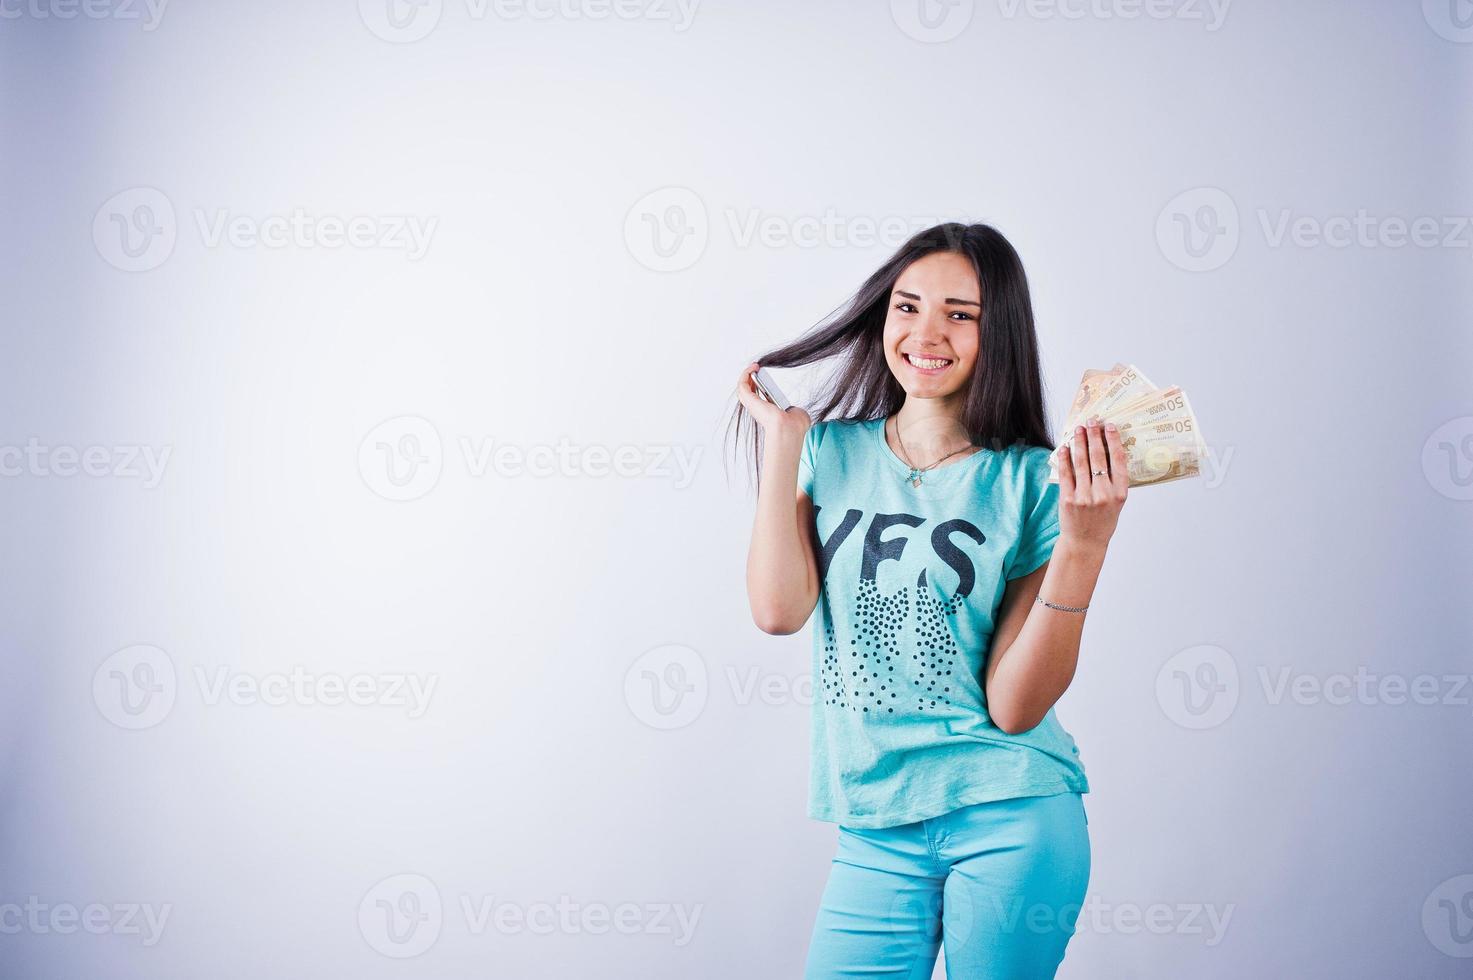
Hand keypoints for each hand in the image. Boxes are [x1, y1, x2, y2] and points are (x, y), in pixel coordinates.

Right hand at [735, 361, 810, 441]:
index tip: (765, 379)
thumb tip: (794, 409)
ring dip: (746, 375)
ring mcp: (752, 405)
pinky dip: (745, 374)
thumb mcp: (796, 414)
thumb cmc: (794, 426)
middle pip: (749, 393)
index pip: (759, 400)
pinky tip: (753, 368)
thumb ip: (794, 411)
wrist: (790, 429)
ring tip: (754, 366)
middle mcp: (758, 410)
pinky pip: (742, 385)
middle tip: (757, 369)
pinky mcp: (749, 400)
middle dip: (751, 379)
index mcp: (768, 414)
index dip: (760, 387)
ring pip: (743, 388)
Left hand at [1055, 419, 1127, 551]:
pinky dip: (1065, 459)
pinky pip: (1066, 474)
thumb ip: (1113, 480)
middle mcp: (1104, 494)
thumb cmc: (1102, 521)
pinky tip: (1065, 447)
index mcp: (1120, 494)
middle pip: (1099, 458)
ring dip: (1079, 443)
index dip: (1114, 441)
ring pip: (1081, 463)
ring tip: (1078, 429)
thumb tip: (1107, 451)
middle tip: (1092, 422)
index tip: (1110, 427)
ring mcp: (1085, 497)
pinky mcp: (1068, 499)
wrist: (1085, 543)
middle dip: (1094, 436)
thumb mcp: (1116, 502)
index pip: (1118, 461)